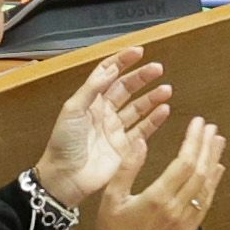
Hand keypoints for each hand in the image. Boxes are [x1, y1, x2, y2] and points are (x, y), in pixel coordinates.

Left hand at [29, 47, 169, 219]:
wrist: (65, 177)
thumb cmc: (63, 143)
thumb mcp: (73, 110)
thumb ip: (92, 88)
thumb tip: (111, 69)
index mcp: (89, 101)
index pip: (108, 74)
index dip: (122, 61)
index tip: (138, 52)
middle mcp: (104, 113)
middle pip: (126, 88)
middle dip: (142, 77)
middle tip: (158, 68)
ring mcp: (115, 130)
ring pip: (138, 108)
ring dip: (152, 97)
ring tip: (166, 89)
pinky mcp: (124, 148)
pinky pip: (143, 130)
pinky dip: (154, 120)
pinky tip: (164, 110)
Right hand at [89, 114, 227, 229]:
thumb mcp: (111, 197)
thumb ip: (127, 167)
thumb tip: (142, 141)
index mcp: (157, 197)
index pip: (184, 162)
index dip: (194, 140)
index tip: (199, 123)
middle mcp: (176, 208)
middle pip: (199, 171)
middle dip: (207, 147)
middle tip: (212, 128)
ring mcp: (185, 221)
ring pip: (206, 186)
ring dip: (214, 162)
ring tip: (218, 142)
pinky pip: (205, 203)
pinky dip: (213, 184)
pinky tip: (217, 170)